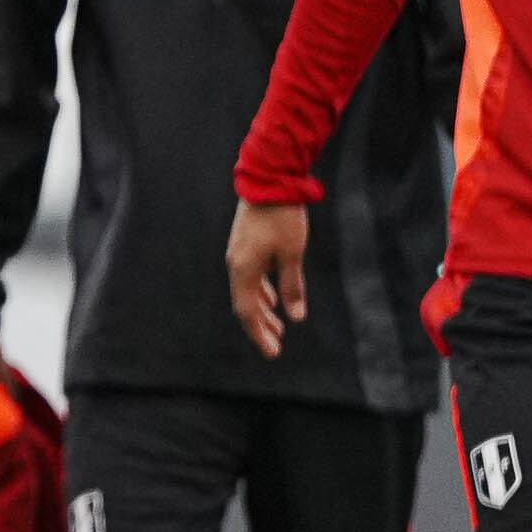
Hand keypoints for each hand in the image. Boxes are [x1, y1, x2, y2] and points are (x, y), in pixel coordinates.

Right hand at [226, 200, 312, 357]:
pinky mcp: (246, 244)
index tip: (273, 353)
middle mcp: (236, 264)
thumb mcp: (292, 254)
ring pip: (248, 290)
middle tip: (276, 346)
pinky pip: (251, 276)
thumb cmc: (282, 217)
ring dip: (263, 309)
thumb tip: (295, 317)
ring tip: (279, 326)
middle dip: (261, 326)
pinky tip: (273, 298)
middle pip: (245, 304)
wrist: (268, 179)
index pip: (247, 312)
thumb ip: (293, 286)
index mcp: (243, 269)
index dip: (260, 334)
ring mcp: (239, 253)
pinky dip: (262, 291)